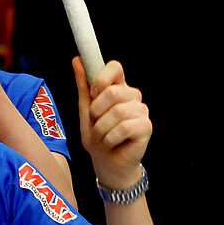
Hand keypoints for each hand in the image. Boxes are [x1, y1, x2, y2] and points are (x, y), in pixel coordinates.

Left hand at [75, 57, 149, 193]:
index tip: (93, 92)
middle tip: (96, 124)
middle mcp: (132, 96)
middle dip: (97, 112)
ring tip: (102, 137)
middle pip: (114, 92)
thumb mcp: (85, 111)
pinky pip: (125, 127)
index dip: (103, 77)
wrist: (107, 164)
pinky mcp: (146, 126)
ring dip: (102, 129)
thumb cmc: (98, 136)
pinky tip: (111, 143)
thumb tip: (76, 60)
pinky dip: (111, 138)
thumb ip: (83, 87)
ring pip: (118, 112)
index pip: (115, 67)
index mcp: (118, 88)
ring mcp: (141, 111)